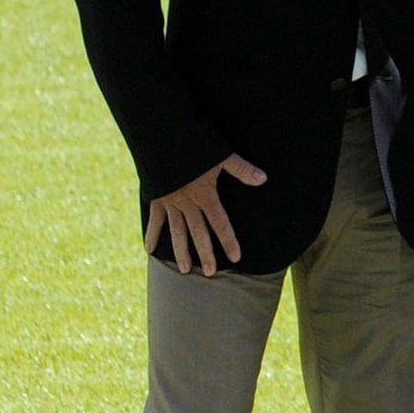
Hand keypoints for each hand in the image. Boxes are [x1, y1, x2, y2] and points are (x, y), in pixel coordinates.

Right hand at [145, 154, 266, 274]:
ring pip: (176, 232)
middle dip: (205, 254)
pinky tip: (149, 250)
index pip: (220, 224)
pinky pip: (154, 220)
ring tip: (184, 270)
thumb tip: (264, 179)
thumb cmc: (193, 145)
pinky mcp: (156, 198)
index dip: (229, 241)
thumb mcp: (221, 155)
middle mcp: (187, 204)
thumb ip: (242, 169)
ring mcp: (170, 202)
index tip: (235, 258)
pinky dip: (152, 235)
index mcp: (205, 196)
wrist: (160, 138)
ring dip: (180, 252)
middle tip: (210, 274)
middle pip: (198, 233)